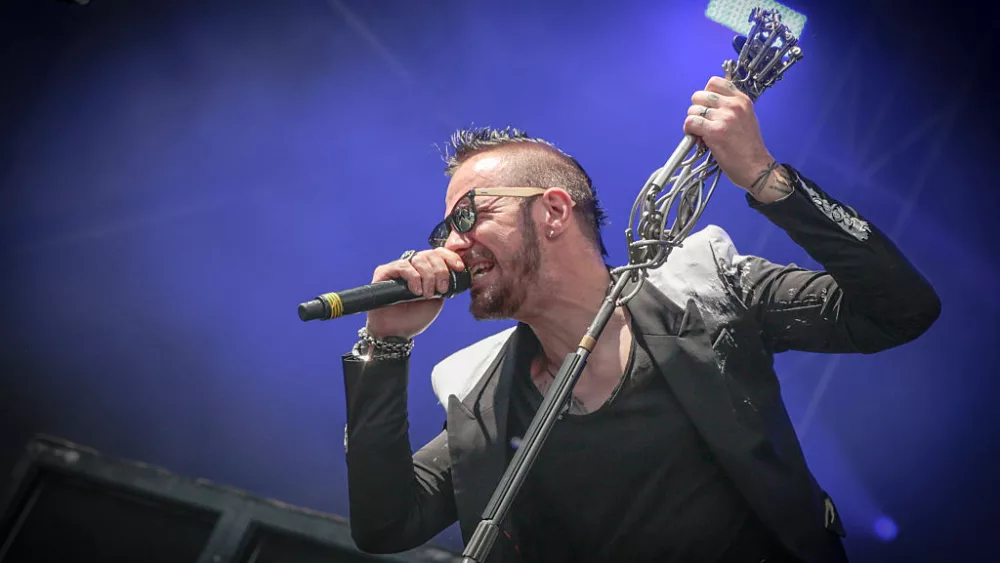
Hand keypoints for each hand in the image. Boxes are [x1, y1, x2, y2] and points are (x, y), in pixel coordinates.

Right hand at [365, 248, 465, 339]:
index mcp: (425, 270)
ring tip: (426, 294)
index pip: (439, 253)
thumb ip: (444, 284)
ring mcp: (398, 268)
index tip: (459, 268)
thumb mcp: (437, 300)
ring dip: (428, 277)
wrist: (396, 332)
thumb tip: (455, 271)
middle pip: (430, 254)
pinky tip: (415, 291)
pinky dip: (413, 277)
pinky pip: (403, 266)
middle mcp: (412, 266)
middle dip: (440, 271)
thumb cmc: (414, 318)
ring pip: (418, 259)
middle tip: (441, 289)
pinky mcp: (384, 272)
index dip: (451, 257)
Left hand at [683, 76, 793, 202]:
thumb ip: (729, 108)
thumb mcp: (745, 118)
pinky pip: (690, 122)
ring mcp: (724, 117)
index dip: (705, 95)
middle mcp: (733, 105)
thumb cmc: (749, 148)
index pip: (714, 82)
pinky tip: (696, 138)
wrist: (756, 167)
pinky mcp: (715, 131)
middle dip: (696, 109)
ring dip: (692, 122)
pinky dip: (688, 131)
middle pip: (699, 95)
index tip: (707, 108)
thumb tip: (707, 105)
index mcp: (742, 100)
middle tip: (702, 123)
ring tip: (700, 133)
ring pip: (693, 110)